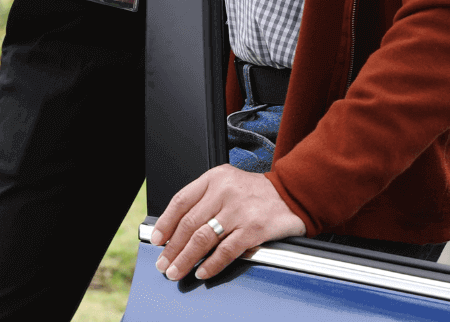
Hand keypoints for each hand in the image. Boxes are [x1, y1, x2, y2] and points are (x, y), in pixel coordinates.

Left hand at [149, 165, 305, 281]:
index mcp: (214, 178)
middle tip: (163, 262)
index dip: (166, 222)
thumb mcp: (227, 182)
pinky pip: (227, 250)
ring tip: (176, 270)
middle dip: (173, 247)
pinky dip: (212, 264)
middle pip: (190, 223)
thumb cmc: (256, 192)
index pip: (181, 200)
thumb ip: (205, 199)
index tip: (157, 239)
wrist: (292, 193)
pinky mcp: (254, 228)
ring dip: (186, 258)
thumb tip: (178, 228)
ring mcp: (239, 210)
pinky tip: (202, 272)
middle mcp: (224, 191)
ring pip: (204, 238)